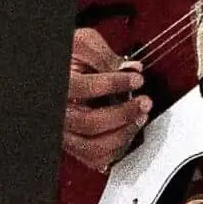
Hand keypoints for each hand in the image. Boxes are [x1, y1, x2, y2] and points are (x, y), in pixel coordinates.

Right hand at [65, 26, 149, 173]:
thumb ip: (105, 56)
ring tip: (139, 118)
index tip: (136, 79)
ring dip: (122, 134)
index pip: (83, 88)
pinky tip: (127, 132)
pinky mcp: (74, 142)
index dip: (114, 84)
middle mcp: (59, 112)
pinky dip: (116, 150)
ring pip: (93, 147)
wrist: (60, 69)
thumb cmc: (69, 57)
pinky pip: (94, 158)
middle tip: (144, 101)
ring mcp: (65, 131)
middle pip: (89, 123)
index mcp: (59, 84)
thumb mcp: (84, 45)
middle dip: (123, 114)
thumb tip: (132, 68)